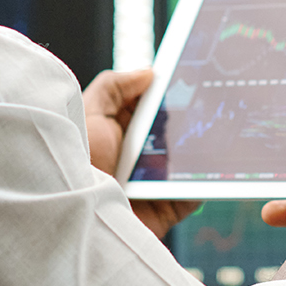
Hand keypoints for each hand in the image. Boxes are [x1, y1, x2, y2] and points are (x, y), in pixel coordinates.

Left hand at [82, 67, 199, 236]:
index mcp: (119, 132)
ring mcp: (154, 183)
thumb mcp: (87, 114)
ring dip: (200, 149)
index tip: (190, 76)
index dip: (168, 93)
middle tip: (209, 101)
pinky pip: (193, 193)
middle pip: (174, 132)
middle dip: (190, 118)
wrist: (72, 213)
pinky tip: (213, 165)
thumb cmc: (72, 162)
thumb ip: (113, 87)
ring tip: (214, 131)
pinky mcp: (166, 208)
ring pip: (187, 160)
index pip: (150, 108)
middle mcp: (137, 157)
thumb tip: (150, 73)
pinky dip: (205, 181)